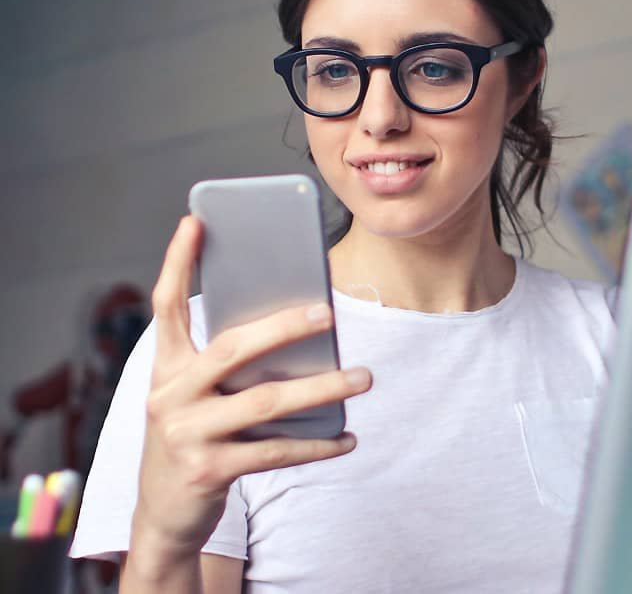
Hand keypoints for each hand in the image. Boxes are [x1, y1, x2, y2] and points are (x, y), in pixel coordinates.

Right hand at [131, 216, 370, 565]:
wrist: (163, 515)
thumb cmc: (193, 436)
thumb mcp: (196, 396)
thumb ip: (229, 365)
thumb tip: (299, 331)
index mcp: (166, 367)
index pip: (167, 305)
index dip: (178, 261)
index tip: (195, 220)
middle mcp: (170, 395)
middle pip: (232, 348)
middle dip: (283, 327)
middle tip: (327, 312)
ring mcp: (186, 434)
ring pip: (265, 401)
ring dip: (322, 388)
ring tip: (364, 377)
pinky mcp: (209, 471)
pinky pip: (276, 451)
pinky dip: (317, 444)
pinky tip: (347, 436)